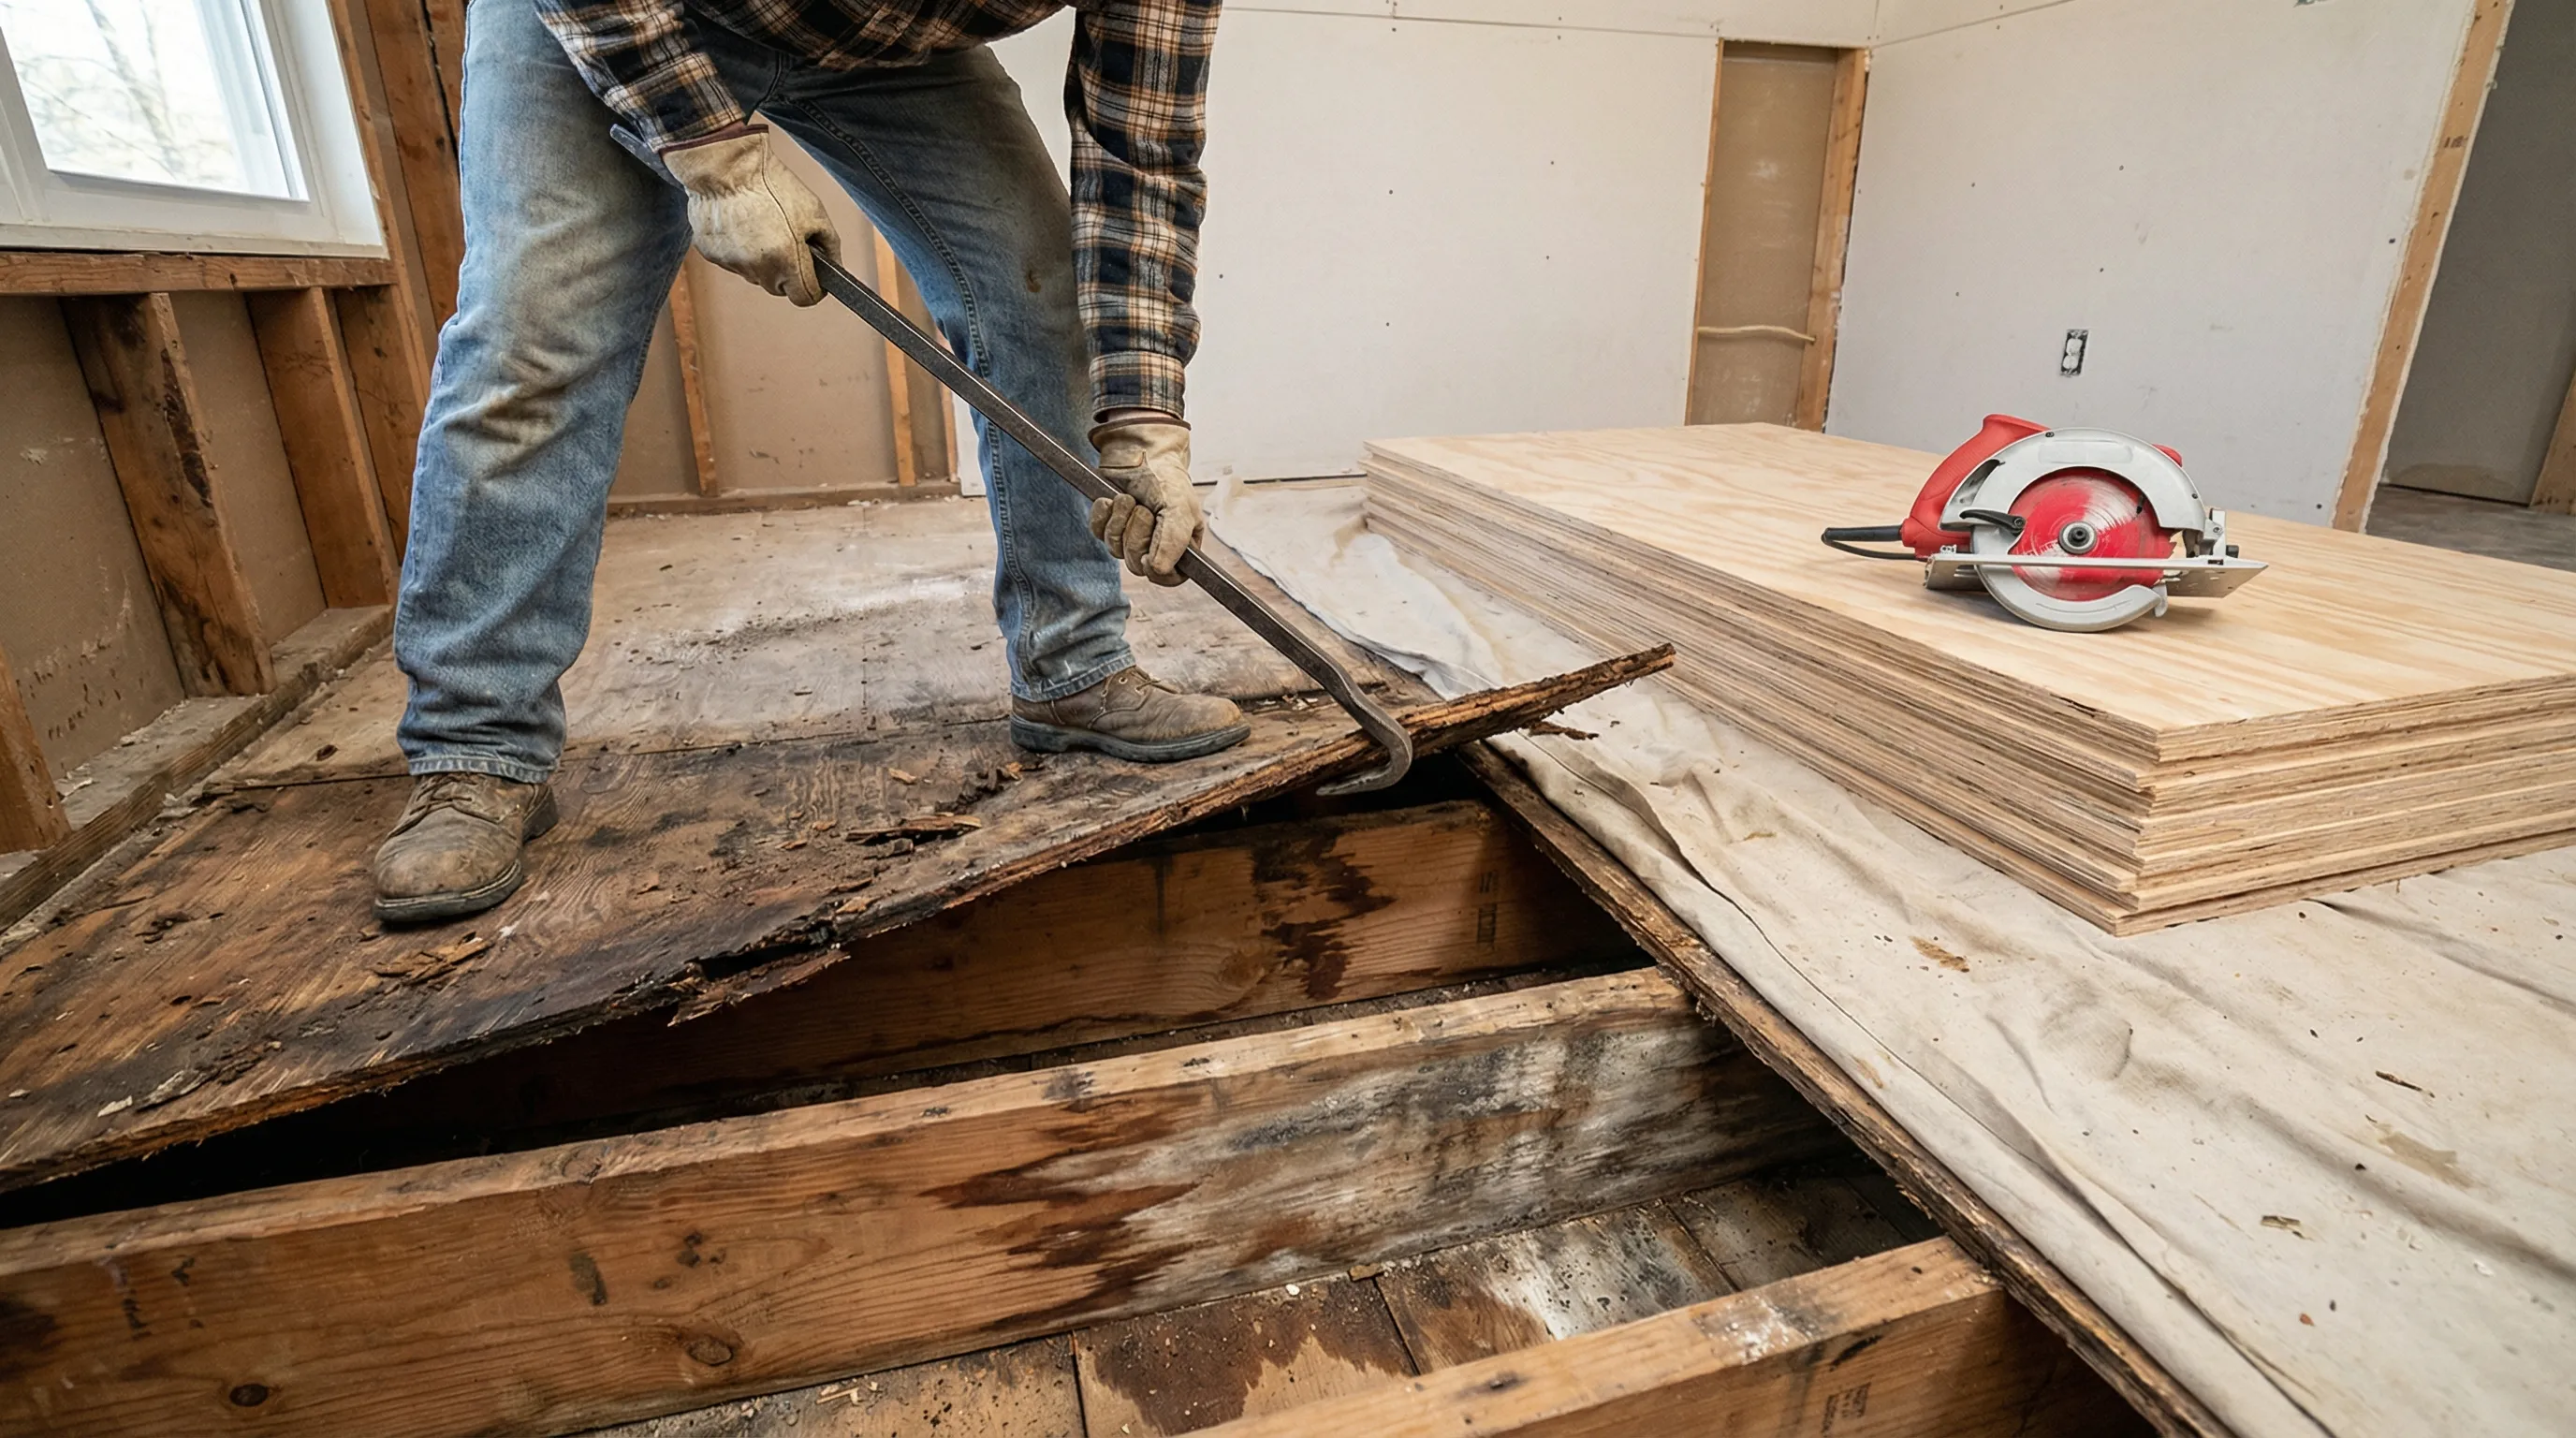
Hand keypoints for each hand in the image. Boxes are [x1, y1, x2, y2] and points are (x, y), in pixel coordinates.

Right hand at [659, 129, 839, 306]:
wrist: (726, 167)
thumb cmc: (772, 185)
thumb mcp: (814, 211)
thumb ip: (829, 245)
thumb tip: (832, 268)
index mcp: (787, 260)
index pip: (806, 298)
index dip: (814, 288)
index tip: (814, 277)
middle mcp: (759, 268)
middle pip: (780, 288)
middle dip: (788, 272)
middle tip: (786, 241)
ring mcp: (733, 264)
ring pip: (756, 275)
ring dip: (763, 261)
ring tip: (761, 227)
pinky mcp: (712, 255)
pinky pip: (734, 262)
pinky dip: (740, 249)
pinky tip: (741, 225)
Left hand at [1088, 413, 1200, 585]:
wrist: (1141, 450)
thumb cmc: (1166, 478)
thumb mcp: (1179, 508)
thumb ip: (1174, 541)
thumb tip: (1158, 570)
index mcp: (1180, 545)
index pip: (1170, 577)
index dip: (1158, 572)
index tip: (1149, 557)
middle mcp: (1156, 544)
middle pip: (1138, 565)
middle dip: (1136, 537)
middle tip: (1143, 510)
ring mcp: (1130, 535)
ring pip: (1116, 550)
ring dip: (1120, 522)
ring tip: (1128, 499)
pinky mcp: (1109, 523)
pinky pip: (1098, 533)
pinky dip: (1102, 516)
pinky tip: (1110, 499)